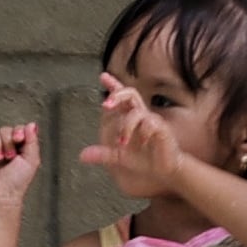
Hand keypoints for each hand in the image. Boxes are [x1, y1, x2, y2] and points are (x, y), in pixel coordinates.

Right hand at [0, 122, 40, 204]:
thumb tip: (32, 125)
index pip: (17, 129)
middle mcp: (4, 146)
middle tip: (10, 156)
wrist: (2, 194)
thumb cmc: (17, 182)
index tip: (19, 140)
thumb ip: (33, 141)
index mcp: (18, 147)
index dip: (18, 131)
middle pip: (5, 129)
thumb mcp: (32, 160)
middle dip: (8, 141)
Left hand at [81, 73, 183, 198]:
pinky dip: (143, 132)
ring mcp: (152, 121)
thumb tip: (82, 156)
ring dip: (126, 126)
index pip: (122, 97)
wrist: (165, 170)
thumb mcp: (119, 157)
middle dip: (117, 95)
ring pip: (137, 112)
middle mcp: (141, 115)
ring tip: (121, 142)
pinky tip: (141, 142)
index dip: (113, 85)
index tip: (103, 76)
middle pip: (131, 94)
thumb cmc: (144, 158)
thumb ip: (103, 154)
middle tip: (105, 104)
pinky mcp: (162, 129)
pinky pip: (151, 123)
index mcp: (131, 117)